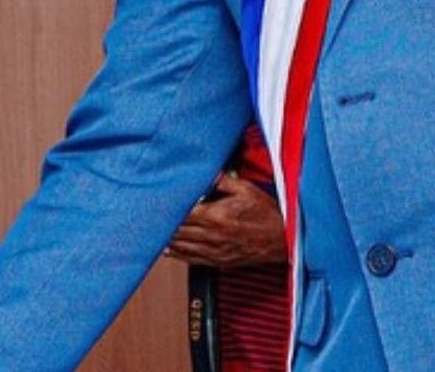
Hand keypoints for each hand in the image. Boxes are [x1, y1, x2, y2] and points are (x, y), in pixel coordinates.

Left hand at [166, 173, 286, 268]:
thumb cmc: (266, 214)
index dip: (169, 208)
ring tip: (157, 230)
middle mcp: (212, 236)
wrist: (282, 239)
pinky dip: (177, 254)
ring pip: (180, 247)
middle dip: (164, 223)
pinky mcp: (217, 262)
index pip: (182, 213)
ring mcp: (214, 251)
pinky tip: (170, 248)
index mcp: (216, 216)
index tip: (159, 201)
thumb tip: (206, 173)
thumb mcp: (246, 189)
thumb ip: (222, 181)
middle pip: (177, 231)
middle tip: (152, 215)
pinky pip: (190, 260)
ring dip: (167, 239)